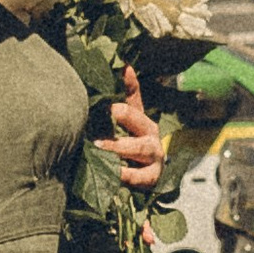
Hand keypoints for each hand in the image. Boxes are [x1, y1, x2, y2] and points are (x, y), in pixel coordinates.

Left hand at [99, 63, 164, 194]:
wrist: (143, 183)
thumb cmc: (126, 153)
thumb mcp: (119, 131)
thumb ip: (110, 112)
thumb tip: (109, 77)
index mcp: (141, 121)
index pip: (136, 97)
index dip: (130, 83)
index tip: (124, 69)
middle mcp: (150, 136)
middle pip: (140, 120)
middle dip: (124, 115)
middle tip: (110, 111)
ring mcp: (154, 157)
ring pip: (140, 148)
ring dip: (119, 147)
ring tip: (99, 146)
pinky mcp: (151, 178)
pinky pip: (139, 176)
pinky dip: (125, 174)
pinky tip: (113, 173)